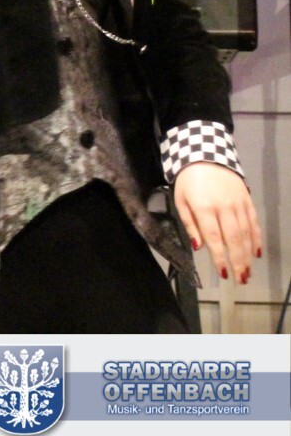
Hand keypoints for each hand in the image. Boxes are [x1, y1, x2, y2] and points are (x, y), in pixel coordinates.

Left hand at [174, 162, 261, 284]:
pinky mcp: (247, 200)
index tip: (224, 273)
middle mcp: (224, 207)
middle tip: (241, 280)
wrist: (205, 155)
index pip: (214, 238)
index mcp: (204, 207)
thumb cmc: (188, 181)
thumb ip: (190, 224)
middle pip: (234, 239)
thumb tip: (199, 246)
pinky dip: (256, 238)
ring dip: (248, 255)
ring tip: (248, 272)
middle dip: (238, 262)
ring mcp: (238, 203)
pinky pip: (254, 222)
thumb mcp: (180, 200)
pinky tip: (256, 252)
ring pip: (246, 233)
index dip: (220, 257)